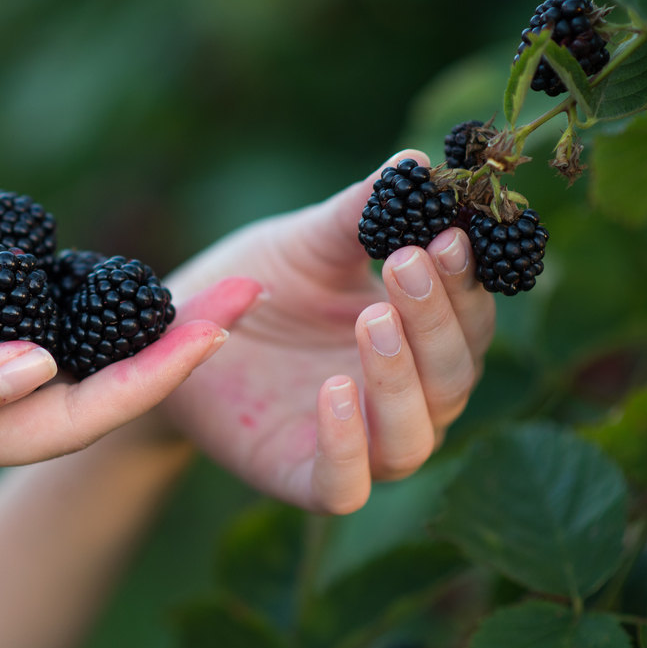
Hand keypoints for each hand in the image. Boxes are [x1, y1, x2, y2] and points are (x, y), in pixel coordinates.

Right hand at [0, 285, 257, 503]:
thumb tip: (42, 368)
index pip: (84, 414)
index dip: (159, 372)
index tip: (222, 324)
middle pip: (94, 386)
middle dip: (171, 343)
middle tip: (240, 290)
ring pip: (63, 359)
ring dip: (128, 322)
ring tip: (188, 282)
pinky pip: (14, 329)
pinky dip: (66, 305)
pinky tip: (96, 274)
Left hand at [163, 149, 495, 512]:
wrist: (177, 334)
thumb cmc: (260, 284)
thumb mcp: (309, 243)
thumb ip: (359, 213)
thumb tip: (415, 163)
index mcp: (421, 338)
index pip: (468, 314)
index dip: (465, 279)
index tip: (448, 232)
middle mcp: (406, 397)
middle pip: (454, 374)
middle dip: (435, 319)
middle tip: (405, 263)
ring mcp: (361, 444)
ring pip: (414, 434)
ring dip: (400, 378)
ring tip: (371, 318)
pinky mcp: (305, 479)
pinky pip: (345, 485)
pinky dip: (347, 445)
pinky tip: (332, 390)